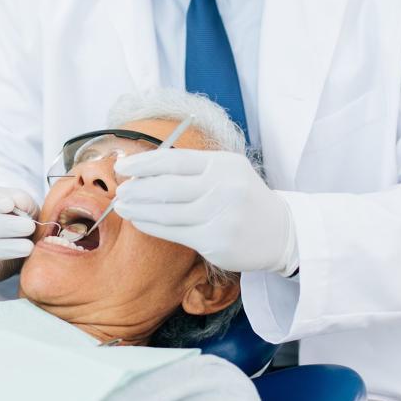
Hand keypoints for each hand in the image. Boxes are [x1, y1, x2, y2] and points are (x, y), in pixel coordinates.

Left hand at [114, 149, 294, 273]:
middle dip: (136, 188)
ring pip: (167, 212)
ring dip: (139, 209)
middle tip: (119, 189)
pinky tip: (140, 221)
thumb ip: (192, 169)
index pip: (174, 160)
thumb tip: (143, 171)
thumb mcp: (227, 171)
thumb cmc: (244, 197)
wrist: (281, 231)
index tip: (122, 166)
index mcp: (222, 164)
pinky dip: (152, 226)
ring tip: (123, 207)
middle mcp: (222, 187)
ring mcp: (220, 215)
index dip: (143, 163)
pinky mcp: (216, 241)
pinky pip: (174, 232)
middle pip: (166, 187)